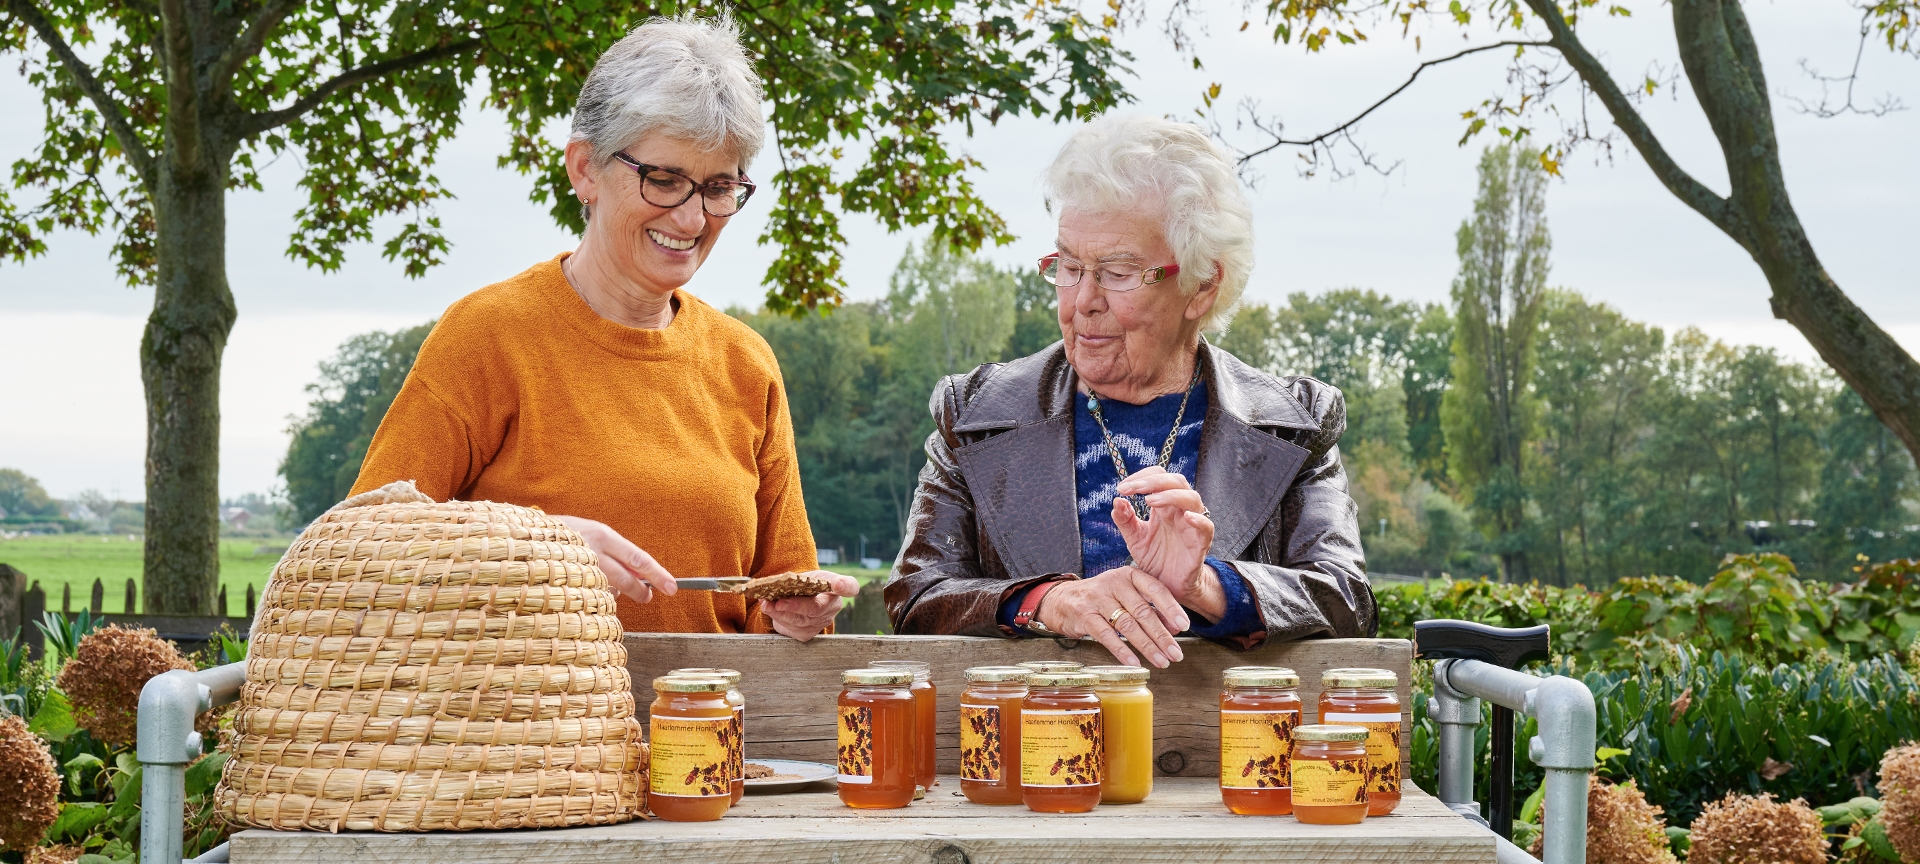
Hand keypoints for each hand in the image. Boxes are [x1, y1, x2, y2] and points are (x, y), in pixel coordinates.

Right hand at [556, 516, 675, 603]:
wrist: (528, 537)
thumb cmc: (569, 536)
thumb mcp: (596, 536)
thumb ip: (619, 554)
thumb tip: (643, 575)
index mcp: (603, 536)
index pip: (638, 559)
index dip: (657, 575)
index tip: (672, 588)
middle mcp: (592, 551)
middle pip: (626, 579)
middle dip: (640, 592)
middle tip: (646, 597)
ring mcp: (577, 568)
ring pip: (608, 590)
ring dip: (613, 592)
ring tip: (601, 581)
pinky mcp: (565, 583)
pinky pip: (590, 597)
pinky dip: (594, 595)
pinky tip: (584, 586)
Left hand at [762, 570, 860, 641]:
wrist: (799, 600)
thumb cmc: (807, 584)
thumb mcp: (811, 574)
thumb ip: (804, 577)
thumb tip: (781, 583)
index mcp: (837, 587)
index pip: (850, 586)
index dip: (845, 586)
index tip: (838, 583)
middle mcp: (832, 608)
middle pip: (815, 608)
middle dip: (796, 606)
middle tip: (780, 602)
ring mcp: (820, 623)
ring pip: (799, 621)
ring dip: (780, 613)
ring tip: (767, 605)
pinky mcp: (806, 634)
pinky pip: (791, 628)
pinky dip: (777, 618)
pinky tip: (769, 609)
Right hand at [1034, 566, 1189, 667]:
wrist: (1062, 599)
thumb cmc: (1101, 599)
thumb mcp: (1126, 596)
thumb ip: (1150, 608)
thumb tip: (1175, 628)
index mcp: (1129, 575)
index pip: (1156, 589)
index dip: (1172, 608)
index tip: (1184, 626)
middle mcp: (1114, 583)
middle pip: (1144, 612)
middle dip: (1162, 636)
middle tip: (1176, 654)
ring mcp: (1098, 599)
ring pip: (1128, 625)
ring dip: (1147, 646)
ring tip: (1161, 661)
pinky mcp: (1085, 615)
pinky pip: (1107, 636)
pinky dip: (1122, 651)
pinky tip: (1135, 662)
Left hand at [1111, 466, 1225, 621]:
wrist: (1167, 587)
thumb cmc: (1156, 559)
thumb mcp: (1135, 539)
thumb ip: (1125, 520)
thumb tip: (1117, 500)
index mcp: (1164, 506)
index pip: (1158, 477)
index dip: (1141, 477)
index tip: (1122, 488)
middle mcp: (1179, 511)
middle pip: (1176, 482)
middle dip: (1153, 481)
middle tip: (1133, 488)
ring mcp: (1192, 526)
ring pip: (1192, 498)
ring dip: (1171, 495)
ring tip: (1150, 501)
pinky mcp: (1200, 544)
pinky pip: (1207, 527)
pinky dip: (1199, 519)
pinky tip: (1186, 517)